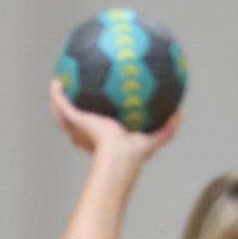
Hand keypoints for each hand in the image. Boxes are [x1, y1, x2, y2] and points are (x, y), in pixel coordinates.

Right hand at [48, 78, 180, 158]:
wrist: (119, 156)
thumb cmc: (134, 154)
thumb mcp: (155, 139)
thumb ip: (168, 128)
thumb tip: (181, 115)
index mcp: (104, 138)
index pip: (98, 129)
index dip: (96, 120)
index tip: (99, 109)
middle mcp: (88, 134)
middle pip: (76, 122)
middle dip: (73, 111)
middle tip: (75, 94)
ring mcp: (79, 128)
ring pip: (62, 115)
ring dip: (58, 102)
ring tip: (58, 85)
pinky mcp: (75, 121)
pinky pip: (61, 105)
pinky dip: (56, 95)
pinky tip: (56, 81)